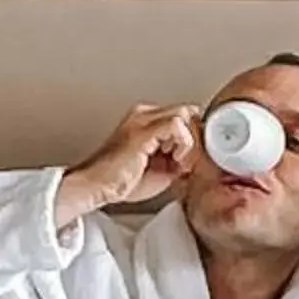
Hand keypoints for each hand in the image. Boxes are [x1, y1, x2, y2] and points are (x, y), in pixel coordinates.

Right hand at [55, 103, 199, 222]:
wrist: (97, 186)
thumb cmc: (121, 180)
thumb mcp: (163, 167)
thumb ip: (181, 156)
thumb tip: (200, 156)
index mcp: (146, 120)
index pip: (185, 116)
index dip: (195, 138)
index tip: (190, 160)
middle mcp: (143, 114)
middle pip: (188, 112)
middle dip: (195, 139)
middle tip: (187, 162)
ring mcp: (141, 119)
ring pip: (185, 114)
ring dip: (190, 142)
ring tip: (178, 161)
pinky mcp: (142, 130)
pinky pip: (177, 124)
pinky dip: (184, 144)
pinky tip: (174, 159)